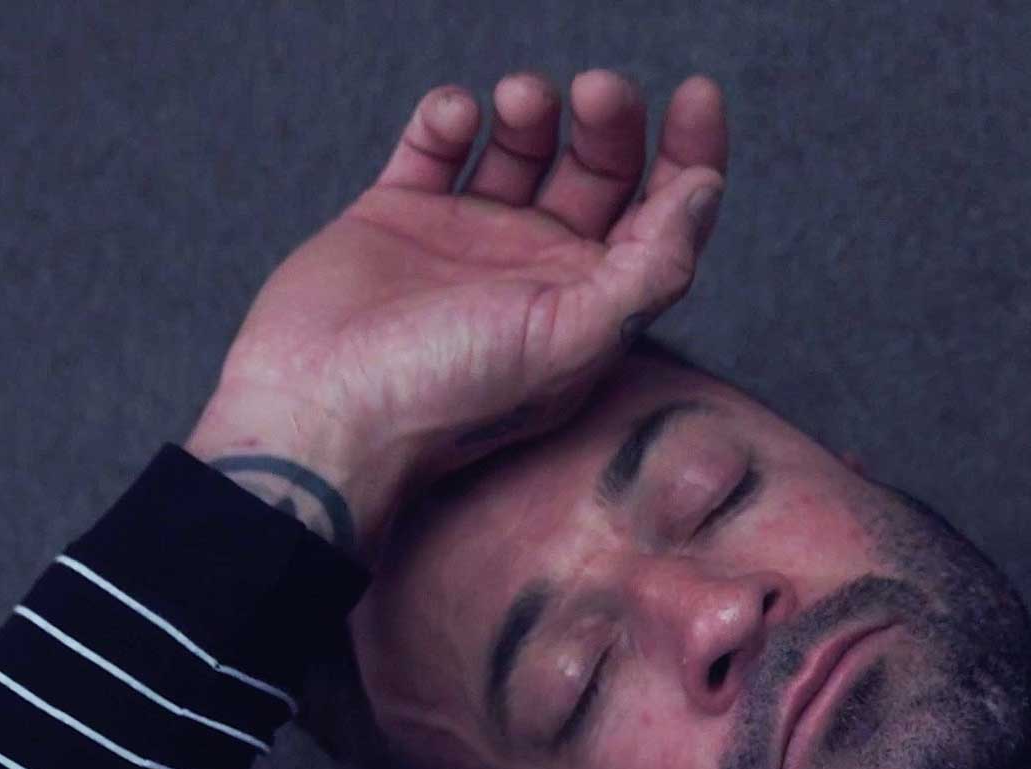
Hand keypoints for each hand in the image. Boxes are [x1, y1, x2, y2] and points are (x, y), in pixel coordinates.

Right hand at [184, 68, 729, 565]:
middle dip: (610, 120)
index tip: (694, 94)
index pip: (662, 216)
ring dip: (533, 108)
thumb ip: (652, 268)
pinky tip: (455, 118)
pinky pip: (434, 145)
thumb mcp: (573, 341)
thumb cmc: (449, 399)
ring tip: (521, 99)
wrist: (325, 414)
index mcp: (589, 301)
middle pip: (598, 168)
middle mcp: (535, 267)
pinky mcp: (395, 217)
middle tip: (598, 90)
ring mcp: (465, 239)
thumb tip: (705, 191)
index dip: (690, 154)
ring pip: (520, 146)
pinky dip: (448, 116)